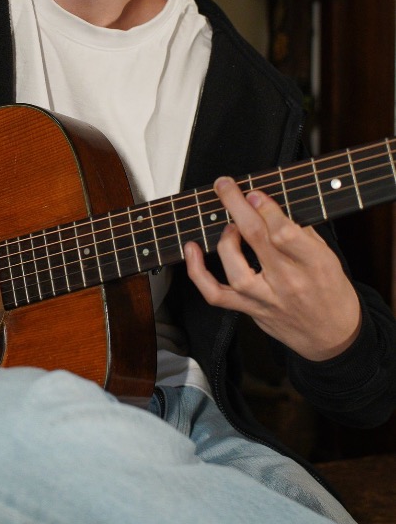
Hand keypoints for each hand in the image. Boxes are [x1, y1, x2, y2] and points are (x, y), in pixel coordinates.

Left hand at [184, 177, 361, 360]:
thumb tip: (269, 205)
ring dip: (226, 240)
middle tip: (225, 186)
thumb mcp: (329, 257)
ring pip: (235, 269)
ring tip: (231, 228)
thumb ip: (301, 232)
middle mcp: (289, 282)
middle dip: (236, 206)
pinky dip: (197, 272)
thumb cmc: (331, 291)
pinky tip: (192, 250)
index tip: (254, 192)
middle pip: (257, 239)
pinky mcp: (249, 311)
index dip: (266, 208)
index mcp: (315, 265)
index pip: (285, 233)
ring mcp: (266, 299)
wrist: (333, 337)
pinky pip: (215, 294)